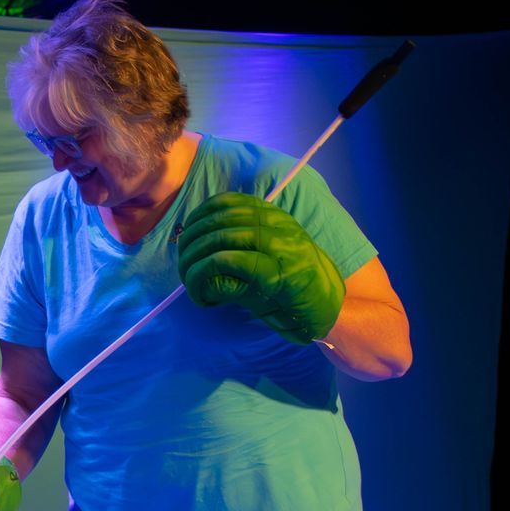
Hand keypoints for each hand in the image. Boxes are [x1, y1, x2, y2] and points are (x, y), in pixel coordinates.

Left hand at [177, 192, 345, 344]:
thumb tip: (197, 246)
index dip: (198, 218)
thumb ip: (240, 244)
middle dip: (191, 245)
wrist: (326, 307)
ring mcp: (278, 248)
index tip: (186, 237)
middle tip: (183, 267)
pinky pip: (228, 263)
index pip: (226, 202)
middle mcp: (276, 226)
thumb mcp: (266, 255)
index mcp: (272, 217)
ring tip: (191, 283)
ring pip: (220, 241)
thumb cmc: (290, 285)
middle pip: (218, 222)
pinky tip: (204, 295)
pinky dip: (206, 277)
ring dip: (194, 263)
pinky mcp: (275, 274)